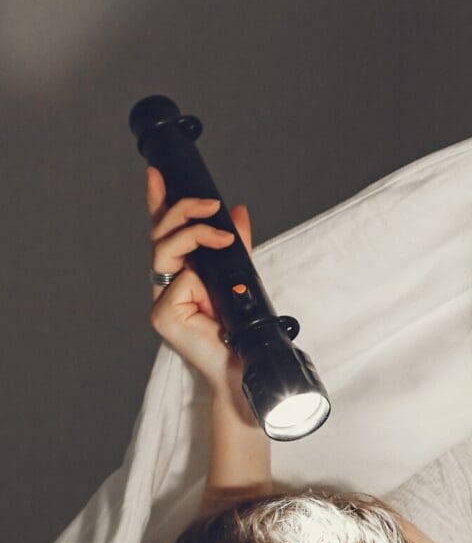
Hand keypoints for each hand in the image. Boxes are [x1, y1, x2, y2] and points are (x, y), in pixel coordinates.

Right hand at [146, 166, 252, 395]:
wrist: (243, 369)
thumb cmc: (240, 331)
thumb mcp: (241, 278)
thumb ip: (237, 245)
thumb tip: (238, 210)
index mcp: (180, 275)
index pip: (165, 233)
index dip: (158, 202)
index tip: (156, 174)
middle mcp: (166, 286)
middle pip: (161, 235)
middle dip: (183, 210)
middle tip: (210, 203)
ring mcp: (161, 301)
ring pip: (165, 251)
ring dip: (194, 235)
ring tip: (222, 236)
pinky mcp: (163, 315)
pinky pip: (181, 283)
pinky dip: (200, 284)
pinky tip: (212, 300)